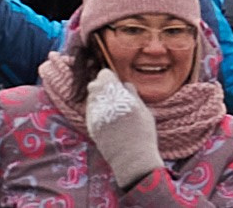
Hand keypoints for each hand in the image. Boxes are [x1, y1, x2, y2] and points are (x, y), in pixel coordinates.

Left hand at [84, 67, 164, 186]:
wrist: (132, 159)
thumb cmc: (142, 133)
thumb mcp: (143, 110)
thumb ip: (132, 94)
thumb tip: (124, 85)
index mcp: (113, 93)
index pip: (104, 74)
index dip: (112, 78)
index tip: (118, 85)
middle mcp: (99, 101)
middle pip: (94, 85)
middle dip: (103, 88)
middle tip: (115, 97)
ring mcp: (92, 114)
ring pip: (91, 98)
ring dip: (100, 100)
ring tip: (113, 110)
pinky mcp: (90, 126)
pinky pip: (91, 112)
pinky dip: (98, 112)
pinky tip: (109, 121)